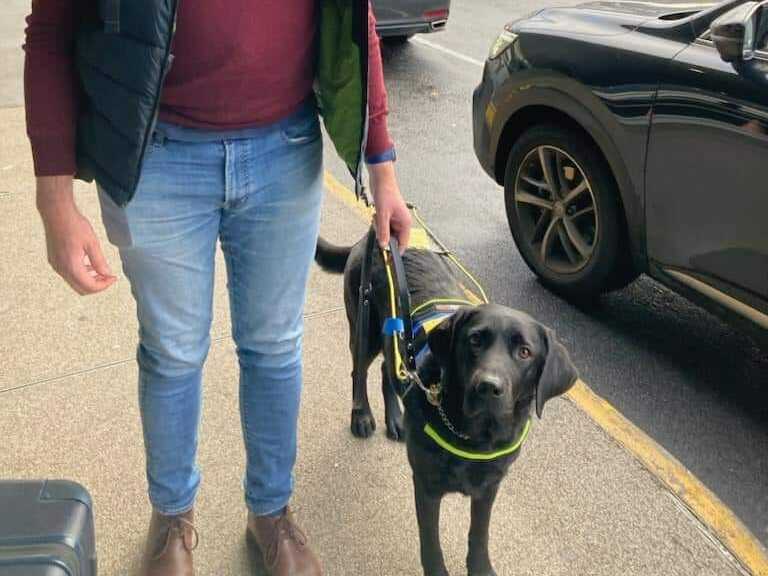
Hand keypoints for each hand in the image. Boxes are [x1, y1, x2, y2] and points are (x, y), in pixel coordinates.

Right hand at [36, 176, 116, 294]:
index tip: (113, 278)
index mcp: (71, 266)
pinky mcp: (54, 261)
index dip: (104, 285)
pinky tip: (89, 264)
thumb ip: (99, 262)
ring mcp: (56, 265)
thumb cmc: (75, 225)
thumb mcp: (92, 243)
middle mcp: (61, 269)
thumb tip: (107, 274)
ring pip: (74, 282)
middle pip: (81, 288)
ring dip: (88, 280)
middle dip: (96, 285)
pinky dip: (80, 274)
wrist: (56, 213)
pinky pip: (69, 274)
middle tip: (109, 277)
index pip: (89, 286)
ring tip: (101, 271)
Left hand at [368, 161, 410, 252]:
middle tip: (377, 224)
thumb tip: (383, 246)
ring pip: (387, 232)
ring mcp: (396, 220)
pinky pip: (383, 226)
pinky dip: (378, 223)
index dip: (395, 251)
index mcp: (406, 223)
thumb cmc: (385, 195)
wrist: (381, 181)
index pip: (403, 243)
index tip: (388, 259)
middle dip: (384, 235)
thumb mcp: (382, 215)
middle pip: (394, 238)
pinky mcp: (390, 216)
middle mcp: (403, 222)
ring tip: (377, 216)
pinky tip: (376, 214)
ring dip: (380, 228)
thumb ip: (383, 232)